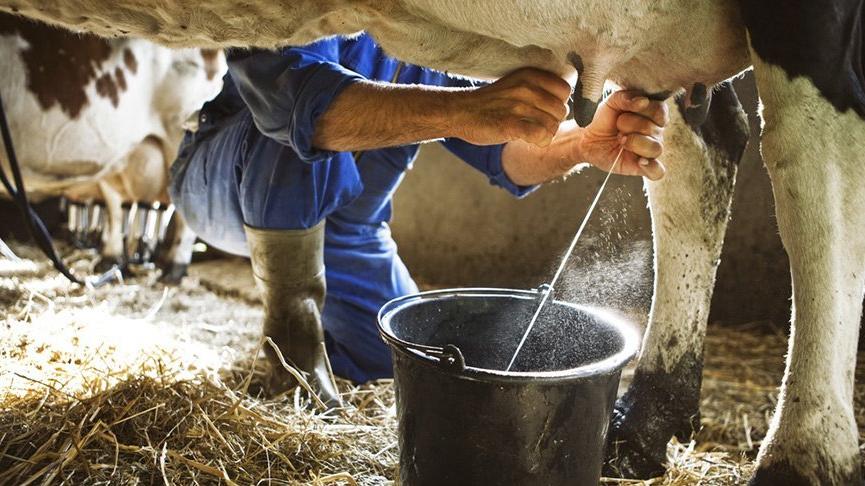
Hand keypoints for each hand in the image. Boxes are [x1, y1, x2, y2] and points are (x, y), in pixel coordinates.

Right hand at [447, 68, 571, 146]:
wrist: (460, 111)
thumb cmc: (491, 102)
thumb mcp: (516, 84)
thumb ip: (539, 88)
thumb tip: (565, 102)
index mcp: (530, 75)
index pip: (565, 90)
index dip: (558, 104)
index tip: (545, 111)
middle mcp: (526, 87)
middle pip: (561, 110)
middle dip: (552, 122)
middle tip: (536, 125)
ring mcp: (518, 106)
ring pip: (553, 125)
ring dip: (545, 134)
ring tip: (531, 133)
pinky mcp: (510, 124)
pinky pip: (541, 136)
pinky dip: (539, 142)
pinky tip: (528, 140)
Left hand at [578, 90, 667, 179]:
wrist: (589, 139)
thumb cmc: (605, 120)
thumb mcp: (611, 102)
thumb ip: (626, 97)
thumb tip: (643, 101)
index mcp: (653, 114)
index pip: (660, 111)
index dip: (642, 111)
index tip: (623, 112)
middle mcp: (656, 132)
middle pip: (653, 129)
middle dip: (629, 126)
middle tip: (618, 129)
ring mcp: (651, 150)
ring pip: (656, 148)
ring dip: (635, 143)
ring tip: (621, 141)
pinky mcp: (644, 167)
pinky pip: (658, 171)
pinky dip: (651, 167)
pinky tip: (640, 161)